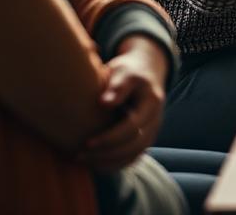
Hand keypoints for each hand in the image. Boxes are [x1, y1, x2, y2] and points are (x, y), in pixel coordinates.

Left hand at [81, 37, 167, 170]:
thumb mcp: (123, 71)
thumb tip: (104, 103)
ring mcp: (152, 131)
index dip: (110, 138)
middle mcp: (155, 120)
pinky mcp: (145, 138)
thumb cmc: (129, 71)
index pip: (132, 127)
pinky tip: (95, 165)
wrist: (145, 72)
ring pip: (134, 155)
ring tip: (84, 161)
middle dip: (106, 154)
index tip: (87, 142)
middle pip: (135, 145)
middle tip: (80, 155)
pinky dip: (115, 164)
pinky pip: (132, 158)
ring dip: (109, 162)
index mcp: (152, 102)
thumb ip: (117, 86)